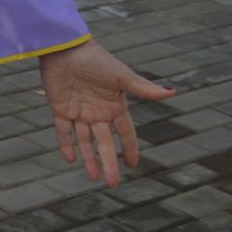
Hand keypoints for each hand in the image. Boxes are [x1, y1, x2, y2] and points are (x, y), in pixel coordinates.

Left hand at [40, 40, 175, 186]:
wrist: (66, 48)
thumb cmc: (96, 59)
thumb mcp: (121, 76)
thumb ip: (143, 88)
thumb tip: (172, 92)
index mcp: (115, 105)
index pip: (126, 132)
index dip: (131, 148)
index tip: (134, 165)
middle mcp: (98, 112)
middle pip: (106, 143)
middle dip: (110, 162)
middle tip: (113, 184)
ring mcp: (79, 111)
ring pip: (85, 141)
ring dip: (90, 158)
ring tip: (94, 178)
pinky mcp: (60, 108)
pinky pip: (63, 131)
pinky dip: (66, 145)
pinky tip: (72, 159)